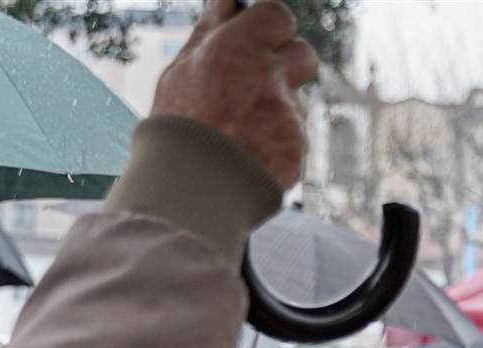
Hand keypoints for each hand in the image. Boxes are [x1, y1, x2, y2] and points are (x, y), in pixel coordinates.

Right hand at [152, 0, 316, 187]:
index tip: (261, 35)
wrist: (187, 193)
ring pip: (297, 101)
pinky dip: (279, 144)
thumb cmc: (177, 128)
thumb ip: (210, 33)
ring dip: (280, 108)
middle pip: (305, 54)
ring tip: (244, 129)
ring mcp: (289, 116)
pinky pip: (296, 138)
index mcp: (239, 49)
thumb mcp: (181, 71)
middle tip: (261, 79)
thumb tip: (226, 3)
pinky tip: (250, 154)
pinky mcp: (298, 150)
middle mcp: (271, 78)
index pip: (278, 15)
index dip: (271, 25)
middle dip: (288, 63)